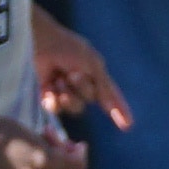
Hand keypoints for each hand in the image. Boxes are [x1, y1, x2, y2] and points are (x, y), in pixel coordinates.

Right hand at [0, 118, 86, 168]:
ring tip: (41, 163)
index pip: (78, 165)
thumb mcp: (40, 136)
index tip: (77, 145)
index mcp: (46, 160)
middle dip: (65, 163)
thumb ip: (59, 152)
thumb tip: (73, 162)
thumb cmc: (11, 132)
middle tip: (56, 149)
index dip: (80, 153)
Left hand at [31, 12, 129, 130]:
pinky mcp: (47, 93)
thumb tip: (112, 106)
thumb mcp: (92, 66)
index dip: (119, 110)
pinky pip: (55, 108)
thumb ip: (103, 88)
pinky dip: (52, 100)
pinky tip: (49, 88)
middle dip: (82, 89)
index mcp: (96, 75)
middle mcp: (82, 84)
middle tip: (71, 75)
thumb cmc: (69, 50)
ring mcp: (64, 89)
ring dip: (66, 94)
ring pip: (73, 107)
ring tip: (58, 79)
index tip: (128, 126)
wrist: (40, 43)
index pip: (111, 96)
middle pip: (89, 100)